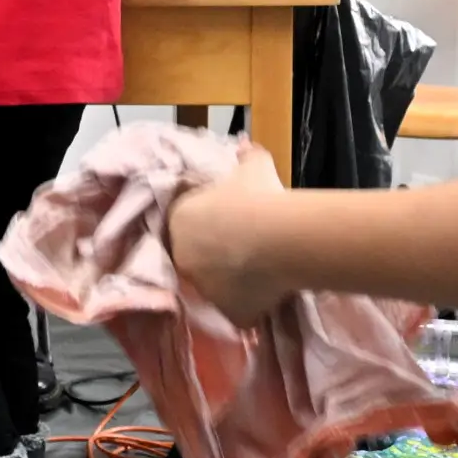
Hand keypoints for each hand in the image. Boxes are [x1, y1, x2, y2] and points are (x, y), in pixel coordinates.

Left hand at [165, 149, 288, 326]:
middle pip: (196, 261)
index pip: (184, 226)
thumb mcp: (252, 166)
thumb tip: (245, 145)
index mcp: (179, 220)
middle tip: (246, 249)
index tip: (230, 225)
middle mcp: (182, 258)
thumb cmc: (259, 196)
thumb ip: (245, 156)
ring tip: (261, 271)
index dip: (207, 227)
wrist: (279, 236)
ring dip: (233, 283)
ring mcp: (204, 291)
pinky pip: (239, 313)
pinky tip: (270, 293)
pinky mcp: (229, 313)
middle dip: (216, 257)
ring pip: (215, 290)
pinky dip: (252, 307)